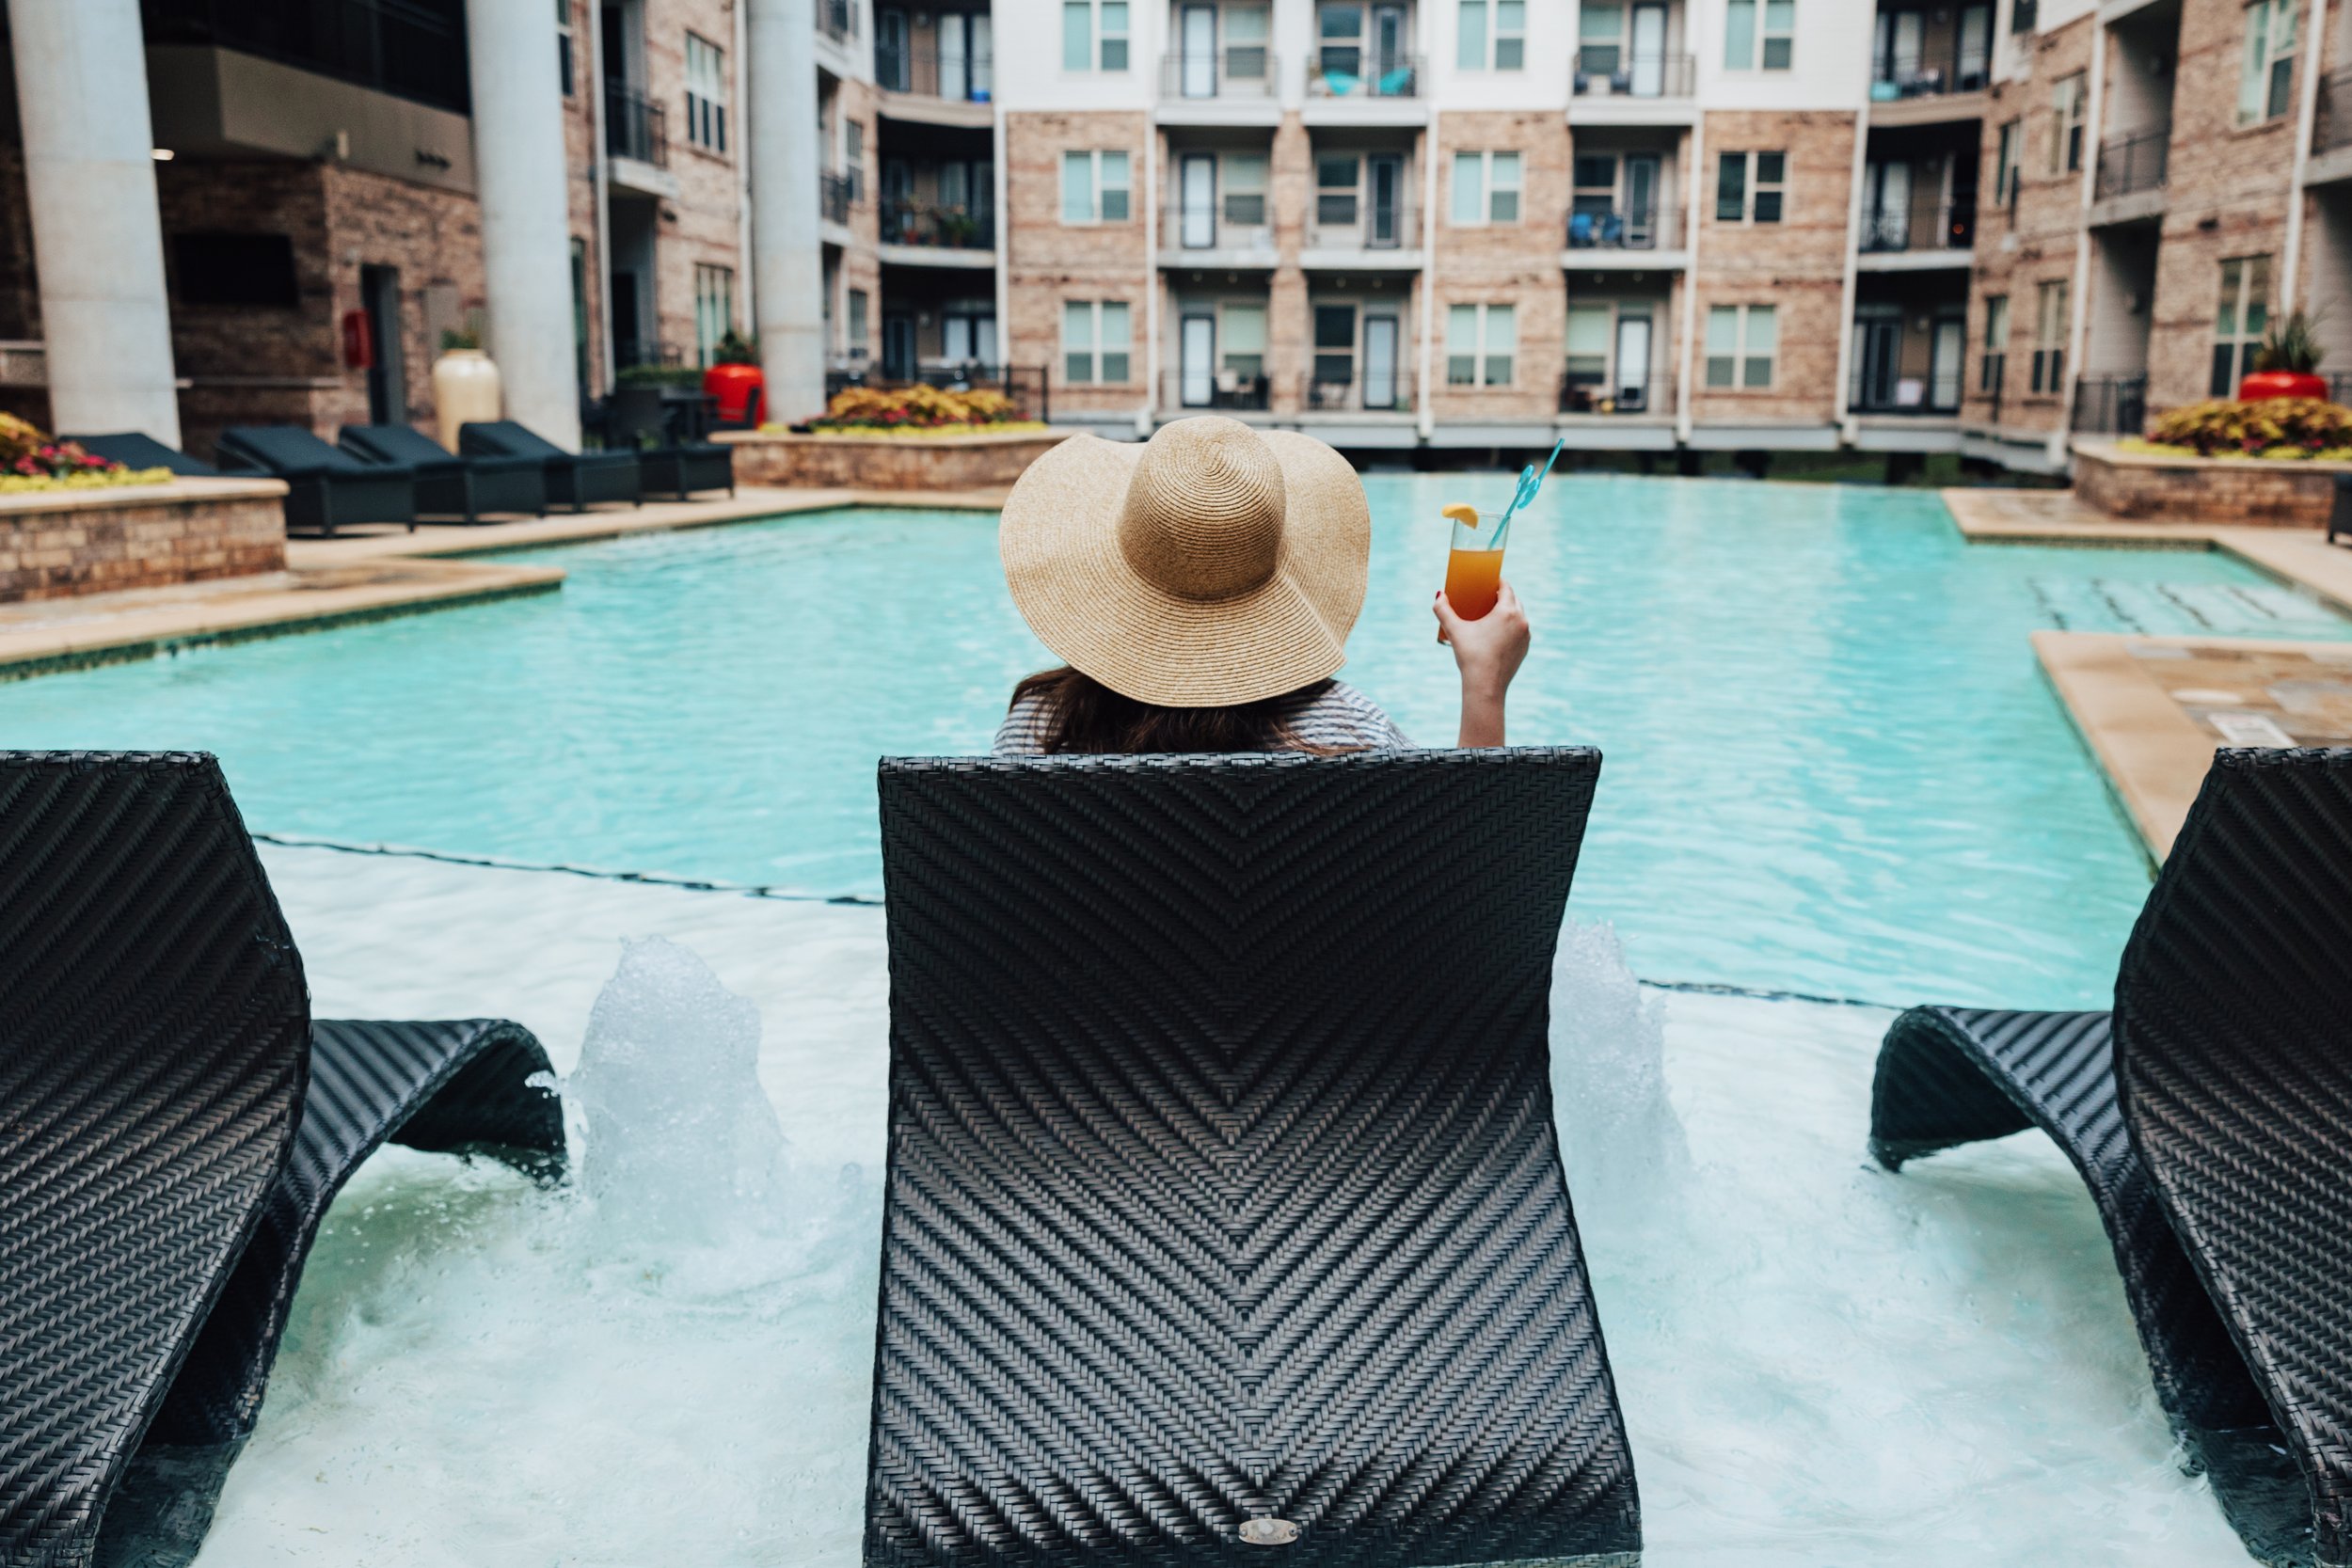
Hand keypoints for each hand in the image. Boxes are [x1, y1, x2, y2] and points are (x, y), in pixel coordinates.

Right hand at [1434, 583, 1528, 747]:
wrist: (1486, 686)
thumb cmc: (1471, 656)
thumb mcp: (1454, 630)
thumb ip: (1443, 610)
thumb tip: (1439, 595)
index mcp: (1507, 611)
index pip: (1506, 588)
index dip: (1498, 581)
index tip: (1489, 580)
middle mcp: (1521, 621)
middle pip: (1514, 600)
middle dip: (1503, 595)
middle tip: (1487, 595)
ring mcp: (1525, 636)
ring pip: (1518, 615)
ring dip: (1508, 611)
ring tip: (1493, 612)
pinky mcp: (1524, 648)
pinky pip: (1519, 630)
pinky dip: (1511, 626)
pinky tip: (1500, 631)